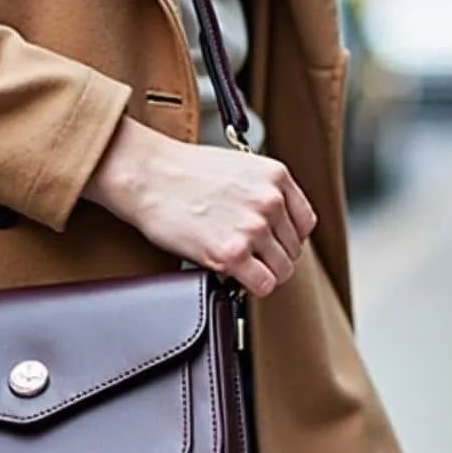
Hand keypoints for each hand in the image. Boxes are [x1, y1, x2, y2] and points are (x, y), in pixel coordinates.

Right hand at [83, 117, 316, 296]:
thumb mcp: (238, 167)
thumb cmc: (180, 171)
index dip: (286, 236)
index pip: (304, 222)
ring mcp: (253, 228)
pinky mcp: (232, 254)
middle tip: (245, 254)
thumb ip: (262, 191)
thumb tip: (273, 223)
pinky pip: (263, 285)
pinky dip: (252, 286)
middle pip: (293, 249)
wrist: (147, 174)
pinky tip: (234, 275)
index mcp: (276, 176)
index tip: (269, 242)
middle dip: (270, 255)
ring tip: (238, 265)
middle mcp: (270, 201)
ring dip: (262, 272)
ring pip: (282, 270)